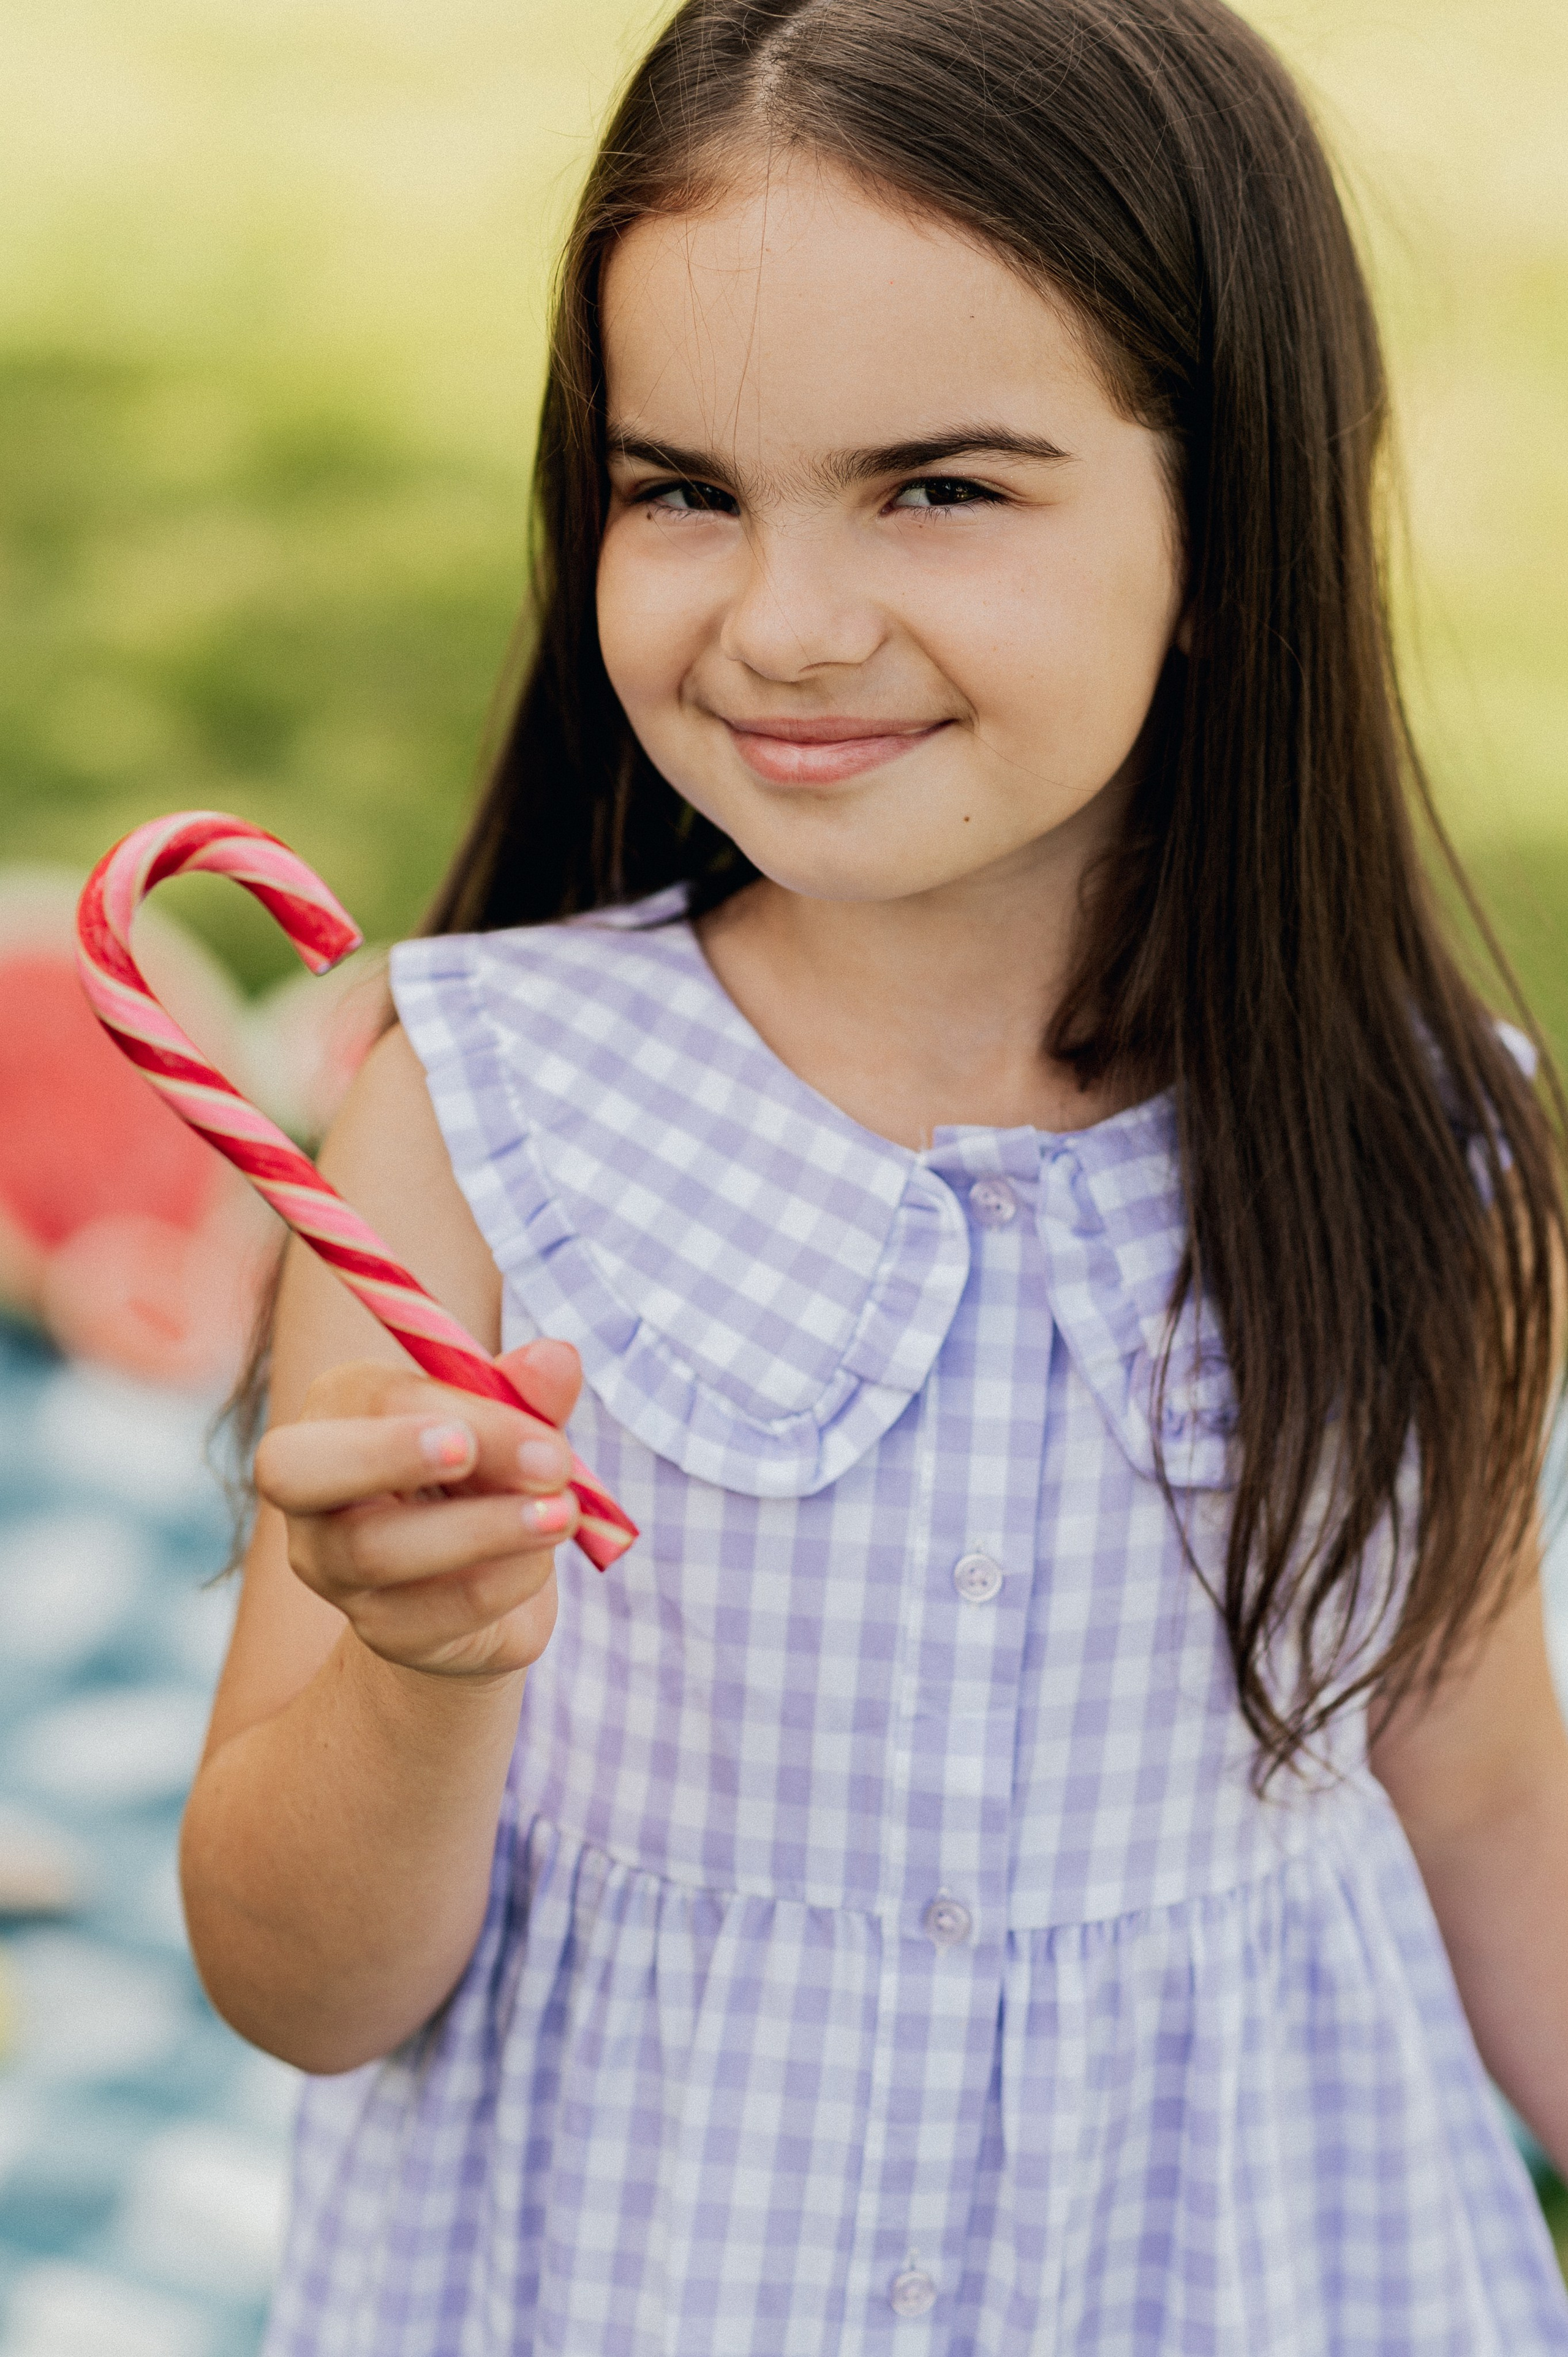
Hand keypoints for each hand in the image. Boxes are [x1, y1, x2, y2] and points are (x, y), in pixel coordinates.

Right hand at [253, 1339, 582, 1680]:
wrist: (489, 1579)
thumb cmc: (489, 1474)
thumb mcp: (513, 1425)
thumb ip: (531, 1392)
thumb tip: (557, 1358)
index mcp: (339, 1412)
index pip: (372, 1400)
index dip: (459, 1413)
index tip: (542, 1437)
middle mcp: (313, 1492)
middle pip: (291, 1469)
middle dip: (384, 1454)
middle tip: (472, 1454)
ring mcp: (333, 1568)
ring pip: (372, 1550)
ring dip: (481, 1529)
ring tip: (560, 1515)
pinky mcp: (380, 1630)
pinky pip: (433, 1611)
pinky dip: (502, 1582)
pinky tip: (541, 1561)